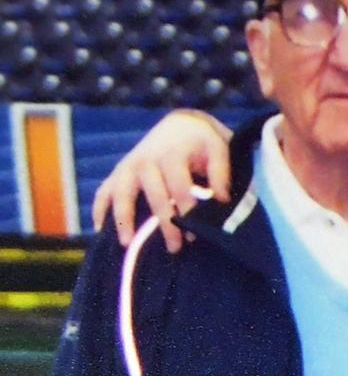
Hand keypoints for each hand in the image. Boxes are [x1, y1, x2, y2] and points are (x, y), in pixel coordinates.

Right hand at [92, 110, 234, 252]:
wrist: (180, 126)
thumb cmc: (202, 144)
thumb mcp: (218, 149)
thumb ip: (220, 173)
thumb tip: (221, 199)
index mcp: (171, 155)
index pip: (179, 187)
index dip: (187, 211)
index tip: (194, 234)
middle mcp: (146, 160)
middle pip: (154, 195)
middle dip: (164, 223)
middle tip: (175, 248)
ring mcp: (128, 167)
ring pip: (121, 194)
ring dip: (122, 219)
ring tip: (127, 244)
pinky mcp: (118, 173)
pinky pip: (103, 192)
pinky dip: (99, 210)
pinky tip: (101, 232)